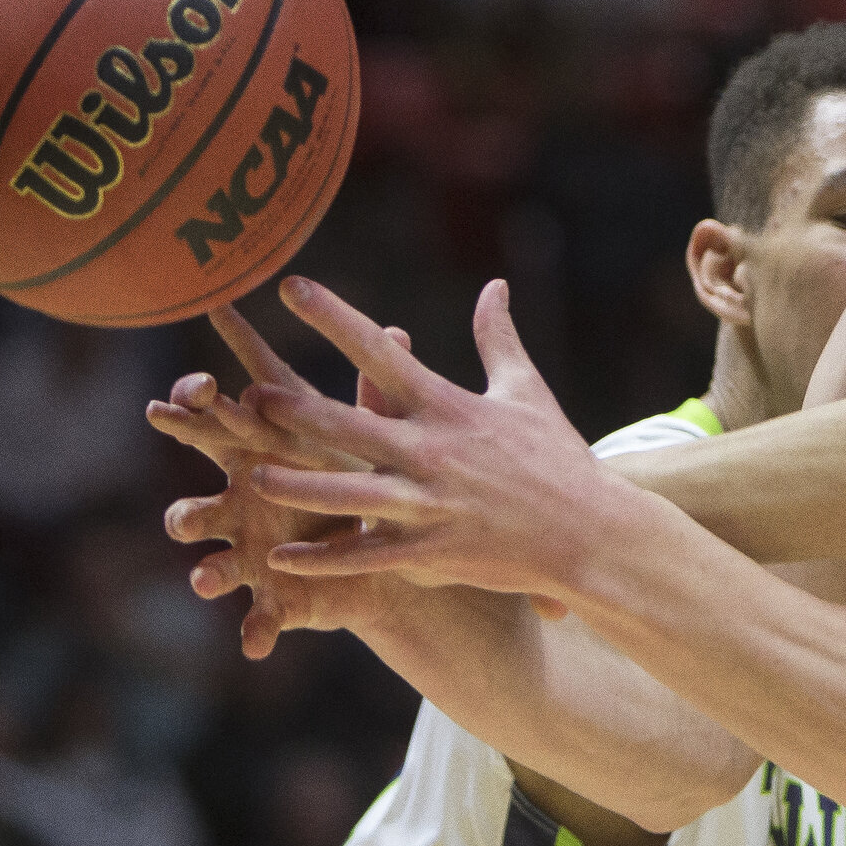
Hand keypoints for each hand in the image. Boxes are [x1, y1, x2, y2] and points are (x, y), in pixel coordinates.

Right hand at [147, 303, 403, 658]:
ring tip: (204, 578)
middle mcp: (240, 512)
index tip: (200, 386)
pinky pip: (260, 618)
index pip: (219, 427)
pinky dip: (258, 630)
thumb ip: (371, 393)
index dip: (202, 405)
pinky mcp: (275, 599)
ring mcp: (251, 559)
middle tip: (176, 500)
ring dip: (206, 570)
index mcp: (259, 464)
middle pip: (197, 501)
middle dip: (184, 504)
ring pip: (213, 564)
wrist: (381, 553)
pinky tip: (258, 644)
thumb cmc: (359, 480)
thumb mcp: (365, 438)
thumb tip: (396, 330)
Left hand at [231, 276, 606, 613]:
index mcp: (450, 408)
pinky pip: (369, 557)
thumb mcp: (527, 392)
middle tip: (253, 394)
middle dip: (300, 410)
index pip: (381, 354)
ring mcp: (432, 505)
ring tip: (253, 474)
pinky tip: (282, 560)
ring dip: (301, 485)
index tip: (292, 287)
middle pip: (352, 425)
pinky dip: (326, 559)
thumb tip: (494, 285)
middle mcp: (434, 453)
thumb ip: (498, 338)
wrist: (591, 532)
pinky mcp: (434, 551)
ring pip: (353, 494)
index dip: (334, 318)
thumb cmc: (558, 459)